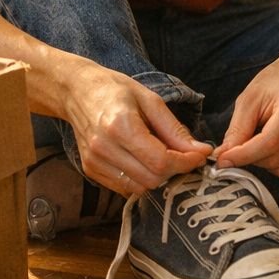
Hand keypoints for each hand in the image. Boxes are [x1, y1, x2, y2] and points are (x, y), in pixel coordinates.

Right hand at [65, 62, 211, 195]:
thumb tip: (201, 151)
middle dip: (174, 170)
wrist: (77, 91)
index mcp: (120, 126)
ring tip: (162, 156)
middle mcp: (104, 148)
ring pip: (139, 188)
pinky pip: (124, 187)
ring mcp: (94, 162)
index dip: (185, 162)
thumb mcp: (151, 101)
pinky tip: (143, 160)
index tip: (200, 156)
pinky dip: (140, 179)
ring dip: (158, 177)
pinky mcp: (90, 170)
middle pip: (152, 178)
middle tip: (183, 155)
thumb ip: (175, 130)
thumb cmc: (116, 90)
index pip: (160, 161)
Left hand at [214, 53, 278, 182]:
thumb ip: (237, 130)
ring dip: (266, 163)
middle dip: (252, 158)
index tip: (223, 160)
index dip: (244, 155)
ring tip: (264, 141)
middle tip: (245, 142)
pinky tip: (277, 148)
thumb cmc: (275, 84)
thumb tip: (224, 157)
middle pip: (275, 159)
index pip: (269, 142)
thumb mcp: (250, 98)